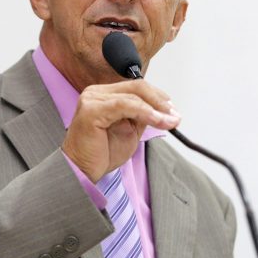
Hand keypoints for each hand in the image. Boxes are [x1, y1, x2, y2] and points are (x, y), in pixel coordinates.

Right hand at [62, 79, 179, 182]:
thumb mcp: (129, 130)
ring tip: (171, 121)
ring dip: (157, 109)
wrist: (81, 171)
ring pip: (133, 95)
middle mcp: (96, 93)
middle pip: (137, 87)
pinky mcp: (91, 110)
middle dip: (160, 101)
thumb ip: (142, 116)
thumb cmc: (100, 153)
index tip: (172, 110)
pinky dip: (145, 112)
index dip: (158, 97)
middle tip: (175, 115)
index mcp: (104, 95)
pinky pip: (125, 105)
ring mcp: (92, 99)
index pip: (136, 87)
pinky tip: (158, 120)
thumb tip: (164, 109)